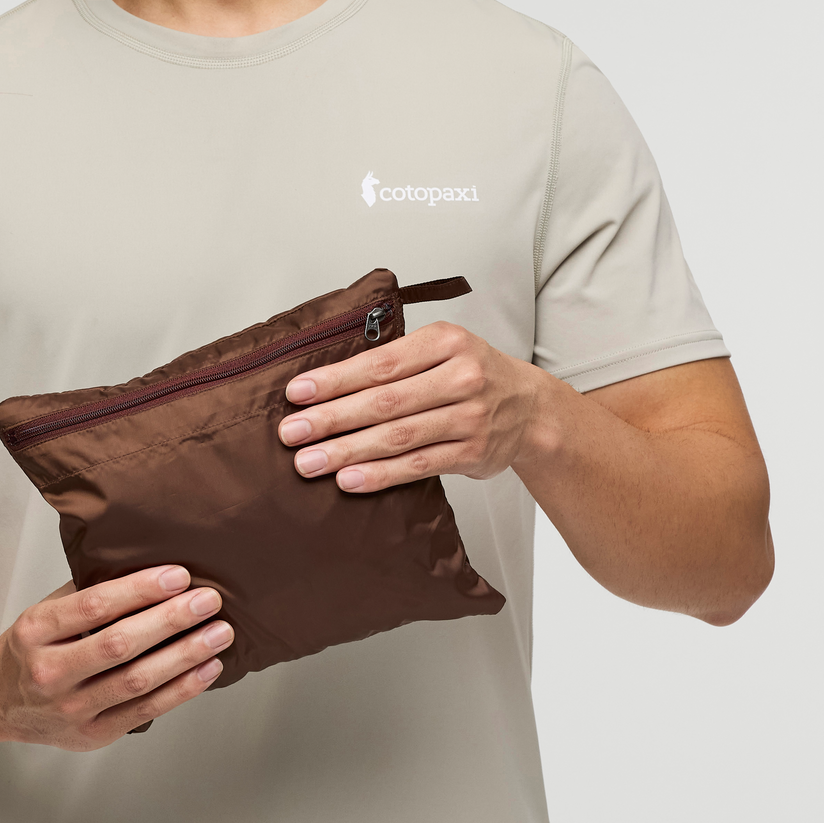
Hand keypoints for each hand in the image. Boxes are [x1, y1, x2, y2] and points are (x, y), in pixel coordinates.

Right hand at [0, 565, 233, 749]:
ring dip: (185, 655)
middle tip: (207, 601)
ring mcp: (69, 710)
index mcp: (35, 632)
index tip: (177, 576)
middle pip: (119, 645)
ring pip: (136, 681)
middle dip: (171, 620)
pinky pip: (145, 711)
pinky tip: (206, 669)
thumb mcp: (47, 609)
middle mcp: (49, 673)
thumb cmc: (31, 646)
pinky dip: (181, 689)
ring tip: (219, 633)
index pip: (94, 607)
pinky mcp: (91, 735)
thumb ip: (90, 590)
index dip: (140, 590)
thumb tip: (150, 566)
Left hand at [277, 321, 544, 492]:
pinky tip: (349, 480)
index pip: (381, 363)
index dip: (336, 380)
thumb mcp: (441, 348)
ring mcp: (469, 418)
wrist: (530, 408)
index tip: (298, 393)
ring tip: (310, 461)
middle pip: (385, 402)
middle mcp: (461, 378)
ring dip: (348, 451)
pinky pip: (418, 466)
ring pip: (398, 437)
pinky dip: (381, 474)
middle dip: (332, 418)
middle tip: (293, 432)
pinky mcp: (472, 454)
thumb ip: (395, 360)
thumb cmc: (472, 373)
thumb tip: (326, 383)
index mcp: (446, 342)